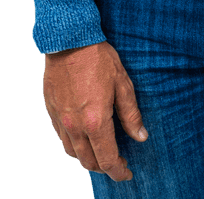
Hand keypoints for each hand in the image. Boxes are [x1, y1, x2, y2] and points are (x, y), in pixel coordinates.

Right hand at [43, 41, 146, 179]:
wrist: (70, 41)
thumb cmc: (99, 59)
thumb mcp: (123, 83)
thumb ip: (131, 114)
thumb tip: (140, 136)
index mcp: (96, 121)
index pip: (107, 159)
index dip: (118, 171)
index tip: (126, 172)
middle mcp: (76, 126)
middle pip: (88, 162)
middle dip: (104, 167)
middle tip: (117, 162)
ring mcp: (61, 121)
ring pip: (73, 153)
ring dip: (88, 157)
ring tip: (101, 149)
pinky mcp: (52, 112)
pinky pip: (62, 138)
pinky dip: (74, 144)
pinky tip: (84, 135)